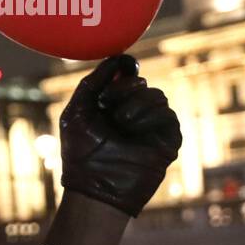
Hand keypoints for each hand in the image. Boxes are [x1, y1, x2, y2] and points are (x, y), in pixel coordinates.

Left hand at [59, 55, 181, 217]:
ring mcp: (150, 127)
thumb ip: (92, 83)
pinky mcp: (166, 139)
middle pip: (139, 83)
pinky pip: (167, 114)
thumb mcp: (77, 111)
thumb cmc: (80, 152)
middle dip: (123, 88)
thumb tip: (116, 58)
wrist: (96, 185)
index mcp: (108, 108)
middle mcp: (130, 115)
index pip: (123, 79)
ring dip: (135, 103)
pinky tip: (133, 129)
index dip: (124, 69)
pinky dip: (148, 117)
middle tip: (108, 102)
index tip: (123, 63)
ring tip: (120, 122)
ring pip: (156, 95)